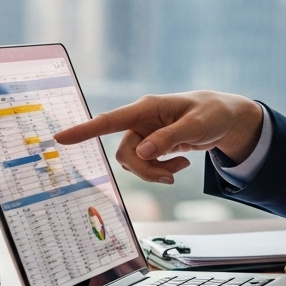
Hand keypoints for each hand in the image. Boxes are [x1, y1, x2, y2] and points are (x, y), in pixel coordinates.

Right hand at [53, 91, 263, 183]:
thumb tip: (142, 151)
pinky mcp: (151, 145)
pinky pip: (145, 166)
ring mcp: (145, 134)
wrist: (225, 118)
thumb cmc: (212, 113)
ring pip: (133, 163)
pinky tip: (180, 164)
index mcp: (147, 108)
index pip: (110, 120)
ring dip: (155, 172)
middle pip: (124, 153)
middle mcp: (140, 121)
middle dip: (144, 170)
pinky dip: (161, 170)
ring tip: (181, 167)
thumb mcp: (196, 125)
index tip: (60, 137)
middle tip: (170, 177)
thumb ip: (169, 138)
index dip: (85, 130)